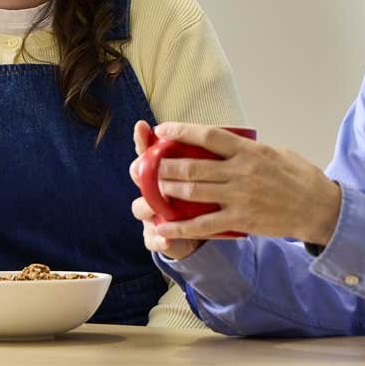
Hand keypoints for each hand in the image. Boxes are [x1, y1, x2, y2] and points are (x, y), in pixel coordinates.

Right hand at [129, 119, 203, 259]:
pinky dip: (159, 238)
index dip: (143, 140)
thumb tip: (224, 131)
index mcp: (162, 171)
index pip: (148, 151)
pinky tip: (165, 238)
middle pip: (140, 178)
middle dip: (141, 173)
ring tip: (154, 207)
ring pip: (141, 207)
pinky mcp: (157, 236)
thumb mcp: (210, 172)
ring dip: (147, 206)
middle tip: (143, 168)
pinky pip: (152, 238)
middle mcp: (152, 190)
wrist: (204, 230)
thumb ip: (210, 155)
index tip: (143, 127)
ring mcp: (152, 214)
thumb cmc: (207, 193)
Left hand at [139, 122, 343, 245]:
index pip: (208, 137)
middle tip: (148, 164)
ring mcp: (239, 198)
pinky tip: (163, 226)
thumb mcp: (277, 152)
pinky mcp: (240, 221)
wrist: (319, 208)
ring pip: (193, 192)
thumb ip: (249, 151)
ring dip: (168, 189)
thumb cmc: (301, 178)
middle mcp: (241, 172)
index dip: (181, 132)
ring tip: (152, 188)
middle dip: (165, 164)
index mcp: (249, 151)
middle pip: (193, 166)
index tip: (163, 130)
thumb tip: (229, 146)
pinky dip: (180, 226)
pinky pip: (204, 224)